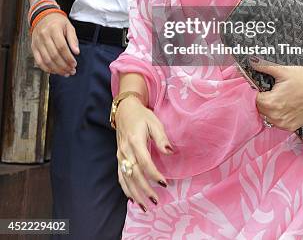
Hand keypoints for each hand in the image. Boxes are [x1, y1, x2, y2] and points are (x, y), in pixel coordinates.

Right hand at [31, 13, 79, 75]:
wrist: (42, 16)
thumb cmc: (58, 22)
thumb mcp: (69, 26)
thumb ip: (73, 39)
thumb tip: (76, 52)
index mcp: (54, 29)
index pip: (61, 47)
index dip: (68, 57)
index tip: (74, 64)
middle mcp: (44, 36)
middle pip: (54, 55)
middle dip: (64, 66)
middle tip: (72, 71)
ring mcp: (37, 43)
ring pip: (46, 60)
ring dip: (57, 69)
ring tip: (65, 73)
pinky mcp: (33, 48)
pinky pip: (39, 61)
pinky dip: (47, 69)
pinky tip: (55, 71)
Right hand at [115, 96, 173, 212]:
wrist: (124, 110)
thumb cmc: (142, 116)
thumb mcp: (154, 122)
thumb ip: (161, 138)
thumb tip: (170, 151)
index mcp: (135, 141)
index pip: (144, 162)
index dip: (154, 174)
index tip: (165, 184)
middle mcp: (125, 150)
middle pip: (134, 174)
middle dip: (145, 190)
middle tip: (156, 201)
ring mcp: (120, 155)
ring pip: (126, 179)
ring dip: (135, 194)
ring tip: (145, 207)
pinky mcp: (118, 158)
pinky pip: (120, 177)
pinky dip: (126, 189)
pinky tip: (132, 199)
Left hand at [250, 59, 302, 131]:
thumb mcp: (283, 70)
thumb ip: (264, 67)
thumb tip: (252, 61)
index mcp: (271, 102)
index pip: (254, 99)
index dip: (256, 92)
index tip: (261, 87)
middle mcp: (275, 116)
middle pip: (259, 109)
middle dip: (262, 100)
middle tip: (272, 91)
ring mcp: (283, 123)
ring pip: (267, 117)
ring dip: (269, 109)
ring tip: (279, 98)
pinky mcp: (291, 127)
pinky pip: (277, 123)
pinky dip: (278, 116)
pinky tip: (285, 106)